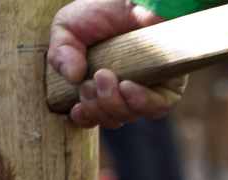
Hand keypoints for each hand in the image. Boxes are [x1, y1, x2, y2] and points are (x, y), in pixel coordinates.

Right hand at [48, 0, 187, 128]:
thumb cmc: (103, 7)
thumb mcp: (67, 27)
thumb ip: (59, 53)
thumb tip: (71, 77)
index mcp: (99, 84)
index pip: (93, 116)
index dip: (85, 117)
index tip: (77, 109)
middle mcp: (124, 90)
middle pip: (111, 119)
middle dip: (97, 107)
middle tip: (92, 82)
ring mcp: (147, 88)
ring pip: (130, 116)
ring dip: (113, 104)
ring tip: (105, 77)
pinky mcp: (168, 84)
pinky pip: (156, 108)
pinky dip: (139, 103)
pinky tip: (127, 88)